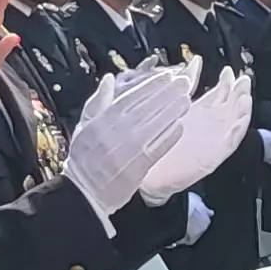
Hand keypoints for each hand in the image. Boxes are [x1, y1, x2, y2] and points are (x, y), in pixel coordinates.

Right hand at [64, 67, 190, 220]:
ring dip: (172, 112)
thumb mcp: (84, 126)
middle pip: (145, 110)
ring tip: (186, 99)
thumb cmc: (84, 158)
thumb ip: (97, 102)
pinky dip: (169, 137)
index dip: (150, 86)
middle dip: (167, 94)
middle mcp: (115, 134)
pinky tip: (181, 125)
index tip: (167, 76)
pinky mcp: (138, 169)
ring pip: (154, 127)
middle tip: (184, 82)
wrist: (84, 193)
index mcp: (101, 122)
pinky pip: (157, 149)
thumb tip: (110, 78)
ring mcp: (127, 152)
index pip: (129, 98)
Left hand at [141, 68, 257, 203]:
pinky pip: (229, 143)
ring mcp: (214, 140)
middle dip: (240, 92)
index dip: (226, 82)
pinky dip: (237, 131)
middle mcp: (210, 125)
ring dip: (242, 109)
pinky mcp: (213, 156)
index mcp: (199, 112)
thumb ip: (185, 83)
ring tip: (245, 97)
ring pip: (235, 122)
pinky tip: (239, 121)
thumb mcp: (172, 103)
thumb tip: (194, 62)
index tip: (228, 70)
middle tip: (244, 79)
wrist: (150, 174)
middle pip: (232, 105)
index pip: (219, 94)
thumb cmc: (157, 141)